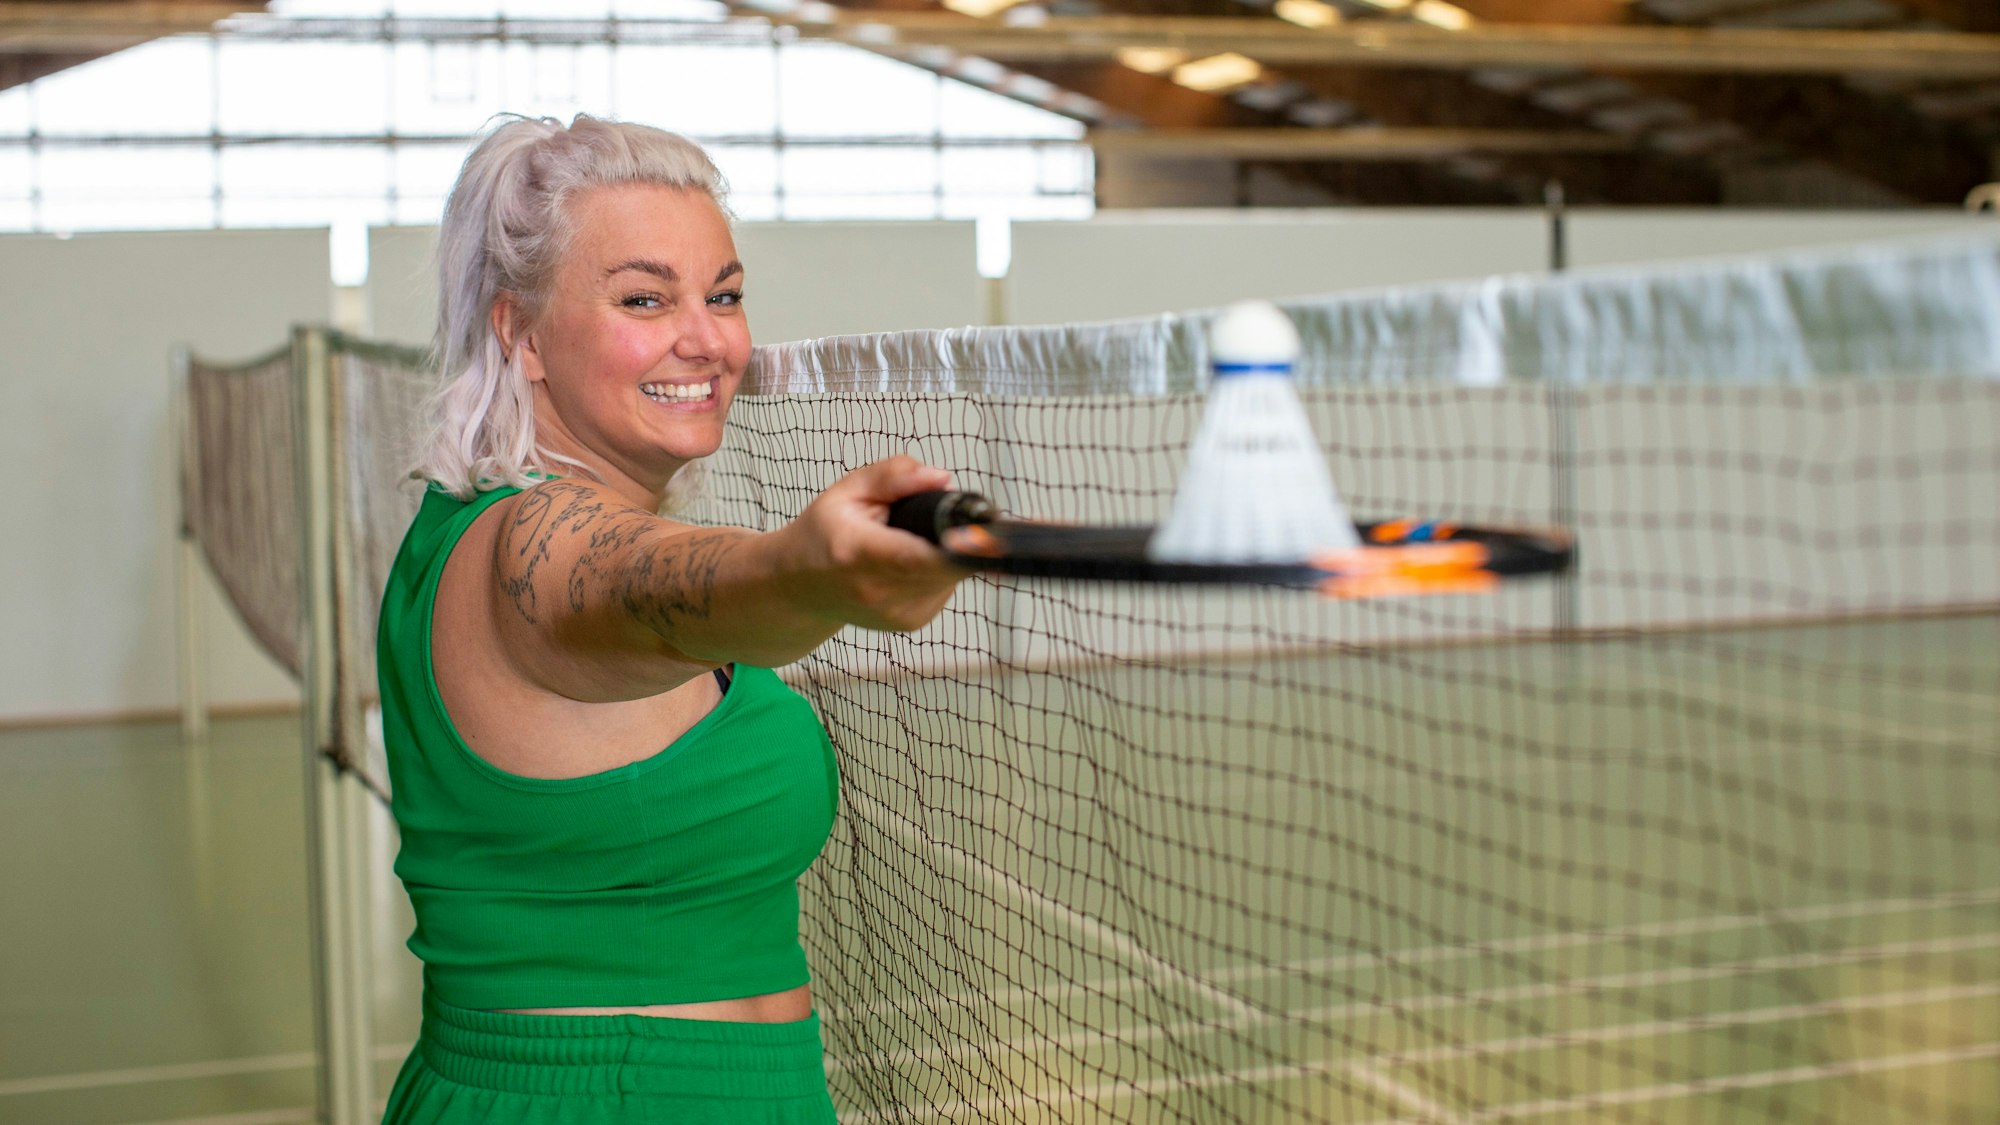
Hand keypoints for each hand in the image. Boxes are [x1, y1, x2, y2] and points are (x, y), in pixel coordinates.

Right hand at [779, 456, 974, 631]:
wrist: (798, 587)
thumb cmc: (822, 534)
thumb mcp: (846, 491)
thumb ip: (893, 477)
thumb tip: (942, 479)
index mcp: (858, 554)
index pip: (915, 556)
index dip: (956, 548)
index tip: (984, 537)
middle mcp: (878, 592)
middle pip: (945, 563)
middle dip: (954, 535)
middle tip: (926, 516)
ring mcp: (896, 613)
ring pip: (951, 573)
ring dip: (944, 551)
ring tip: (906, 539)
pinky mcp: (911, 622)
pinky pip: (945, 586)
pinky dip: (938, 568)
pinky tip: (909, 560)